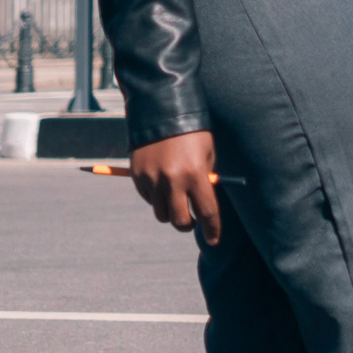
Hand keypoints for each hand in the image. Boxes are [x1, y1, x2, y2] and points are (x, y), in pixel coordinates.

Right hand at [130, 130, 222, 245]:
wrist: (163, 111)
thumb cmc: (194, 132)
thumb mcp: (208, 154)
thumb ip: (206, 179)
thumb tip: (204, 204)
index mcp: (196, 175)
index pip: (207, 212)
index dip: (212, 229)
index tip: (214, 240)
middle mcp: (173, 181)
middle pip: (180, 220)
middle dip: (188, 225)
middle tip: (192, 221)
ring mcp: (153, 180)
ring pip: (161, 214)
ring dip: (170, 213)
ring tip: (177, 200)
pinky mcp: (138, 177)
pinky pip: (149, 199)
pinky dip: (157, 199)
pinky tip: (163, 185)